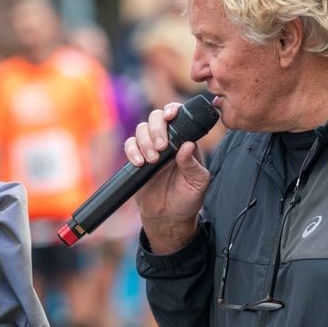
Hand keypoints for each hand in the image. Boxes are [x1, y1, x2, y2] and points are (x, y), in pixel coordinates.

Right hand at [124, 102, 211, 254]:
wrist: (169, 217)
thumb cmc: (188, 198)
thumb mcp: (197, 183)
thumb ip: (192, 164)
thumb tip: (188, 145)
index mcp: (185, 142)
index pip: (179, 117)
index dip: (173, 109)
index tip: (171, 115)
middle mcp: (167, 141)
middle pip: (156, 118)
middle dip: (157, 127)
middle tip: (161, 147)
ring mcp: (150, 149)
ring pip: (141, 129)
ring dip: (145, 140)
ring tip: (152, 160)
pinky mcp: (137, 159)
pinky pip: (130, 145)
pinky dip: (132, 151)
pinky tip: (140, 163)